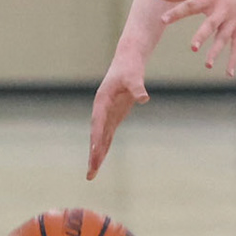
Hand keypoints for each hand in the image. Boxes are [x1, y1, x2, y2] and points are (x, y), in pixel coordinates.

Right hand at [87, 54, 148, 179]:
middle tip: (91, 173)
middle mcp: (101, 109)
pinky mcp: (114, 116)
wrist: (128, 61)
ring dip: (97, 155)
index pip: (98, 122)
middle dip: (94, 154)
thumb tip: (144, 98)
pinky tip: (100, 159)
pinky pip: (108, 135)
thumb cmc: (130, 68)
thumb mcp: (134, 76)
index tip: (94, 152)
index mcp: (102, 100)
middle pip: (96, 135)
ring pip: (101, 138)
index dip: (96, 138)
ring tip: (92, 174)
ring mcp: (107, 114)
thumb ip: (137, 88)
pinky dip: (104, 147)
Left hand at [158, 0, 235, 77]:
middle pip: (210, 24)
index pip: (190, 5)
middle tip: (193, 47)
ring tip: (208, 65)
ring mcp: (234, 20)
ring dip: (216, 51)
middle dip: (202, 36)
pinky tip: (228, 74)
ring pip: (224, 38)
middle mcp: (222, 9)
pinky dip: (234, 60)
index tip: (162, 20)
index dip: (176, 12)